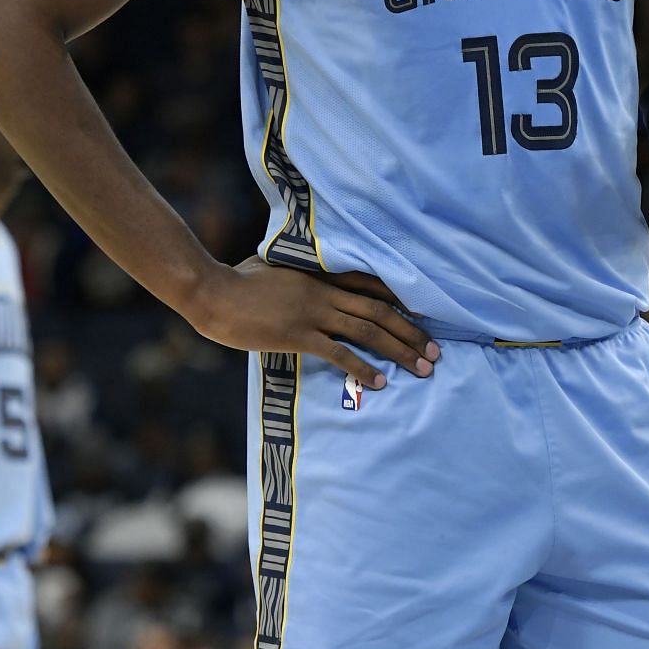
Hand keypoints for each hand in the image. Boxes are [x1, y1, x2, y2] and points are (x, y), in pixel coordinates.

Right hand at [187, 257, 438, 389]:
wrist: (213, 292)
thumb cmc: (238, 279)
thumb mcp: (275, 266)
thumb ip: (297, 273)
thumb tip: (301, 274)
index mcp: (322, 275)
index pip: (373, 286)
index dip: (402, 302)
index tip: (424, 316)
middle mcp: (325, 292)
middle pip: (379, 312)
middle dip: (411, 333)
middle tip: (435, 352)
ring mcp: (313, 313)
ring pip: (368, 331)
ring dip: (399, 350)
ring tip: (422, 368)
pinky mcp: (298, 335)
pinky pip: (339, 353)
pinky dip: (363, 368)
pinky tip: (380, 382)